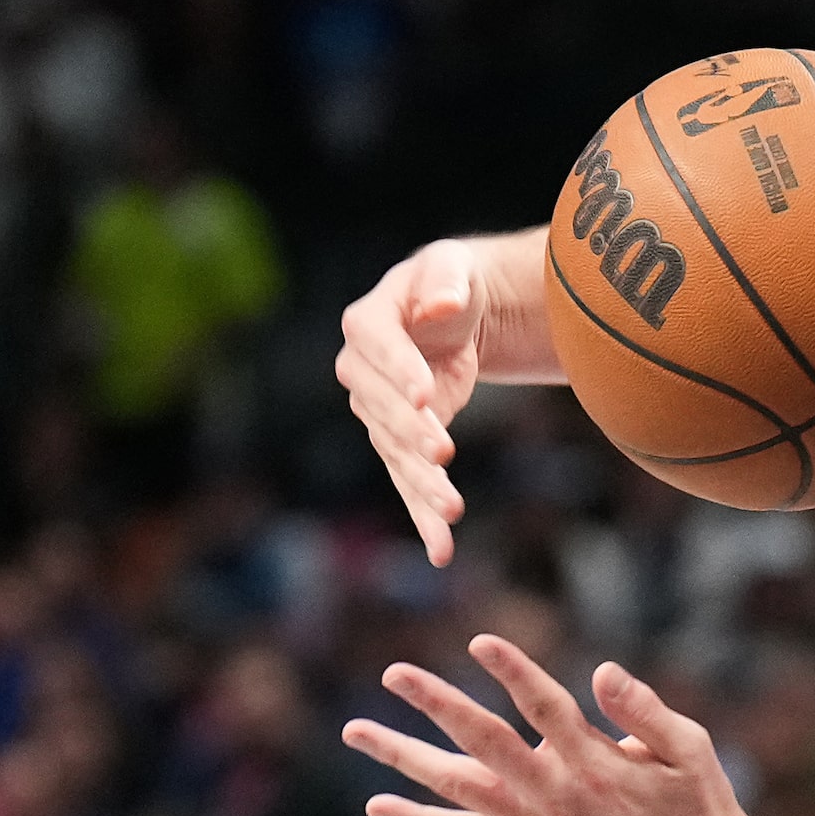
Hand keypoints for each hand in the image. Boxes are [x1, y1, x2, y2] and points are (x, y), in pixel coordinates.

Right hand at [336, 240, 497, 565]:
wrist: (453, 311)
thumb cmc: (451, 280)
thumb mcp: (453, 266)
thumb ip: (445, 279)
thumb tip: (438, 304)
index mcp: (368, 322)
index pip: (378, 347)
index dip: (401, 371)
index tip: (428, 396)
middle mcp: (361, 371)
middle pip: (382, 408)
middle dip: (413, 434)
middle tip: (444, 455)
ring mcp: (376, 411)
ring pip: (394, 452)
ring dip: (421, 485)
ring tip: (451, 511)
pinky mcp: (399, 441)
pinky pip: (407, 480)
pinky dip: (423, 515)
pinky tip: (440, 549)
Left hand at [343, 636, 795, 815]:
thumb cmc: (696, 803)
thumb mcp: (691, 747)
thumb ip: (644, 709)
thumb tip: (601, 672)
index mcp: (598, 763)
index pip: (545, 707)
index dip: (513, 671)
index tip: (482, 640)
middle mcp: (556, 795)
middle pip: (483, 742)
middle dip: (436, 704)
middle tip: (394, 672)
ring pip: (456, 788)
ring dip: (403, 757)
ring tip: (357, 730)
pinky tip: (378, 804)